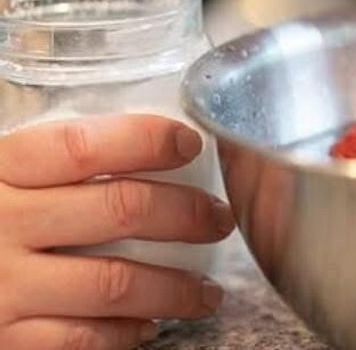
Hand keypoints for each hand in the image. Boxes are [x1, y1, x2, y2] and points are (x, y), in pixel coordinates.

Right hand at [0, 116, 234, 349]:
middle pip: (119, 211)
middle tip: (219, 220)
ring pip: (115, 284)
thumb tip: (157, 143)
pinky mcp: (2, 341)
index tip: (189, 142)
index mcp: (0, 170)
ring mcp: (0, 288)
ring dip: (177, 289)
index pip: (83, 146)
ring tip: (208, 292)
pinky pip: (81, 341)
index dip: (146, 140)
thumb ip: (58, 163)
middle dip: (187, 215)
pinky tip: (149, 326)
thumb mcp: (1, 174)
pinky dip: (126, 335)